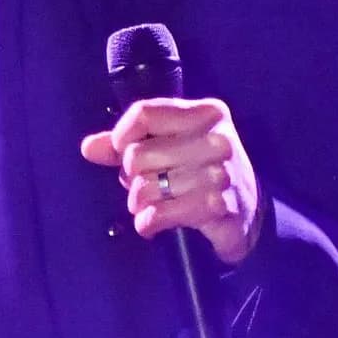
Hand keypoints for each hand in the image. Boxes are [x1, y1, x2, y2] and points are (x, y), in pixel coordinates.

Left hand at [79, 97, 263, 265]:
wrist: (248, 212)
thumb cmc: (202, 172)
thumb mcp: (172, 147)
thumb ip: (129, 144)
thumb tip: (89, 148)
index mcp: (207, 113)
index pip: (144, 113)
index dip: (121, 136)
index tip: (121, 152)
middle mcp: (217, 139)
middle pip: (139, 154)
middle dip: (131, 177)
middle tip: (144, 185)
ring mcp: (220, 174)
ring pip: (145, 187)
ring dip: (139, 202)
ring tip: (149, 205)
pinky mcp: (217, 207)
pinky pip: (159, 214)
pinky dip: (148, 222)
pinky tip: (152, 223)